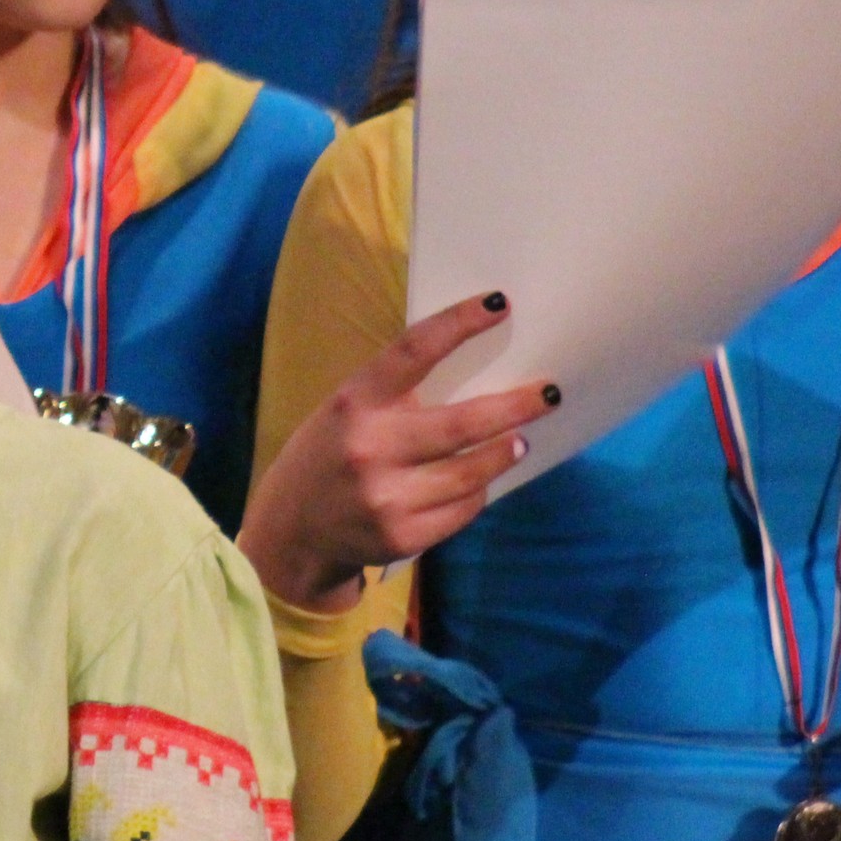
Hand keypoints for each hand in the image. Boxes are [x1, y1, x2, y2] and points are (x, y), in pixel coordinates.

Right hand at [238, 292, 556, 610]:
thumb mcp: (346, 411)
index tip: (499, 304)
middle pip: (462, 424)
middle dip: (515, 407)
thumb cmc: (329, 456)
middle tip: (547, 394)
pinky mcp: (402, 537)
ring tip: (519, 441)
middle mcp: (369, 448)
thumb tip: (478, 374)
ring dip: (505, 453)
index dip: (459, 323)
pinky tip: (476, 483)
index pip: (413, 351)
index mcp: (354, 402)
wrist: (292, 532)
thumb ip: (394, 395)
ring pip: (472, 473)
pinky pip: (462, 509)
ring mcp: (386, 498)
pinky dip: (476, 493)